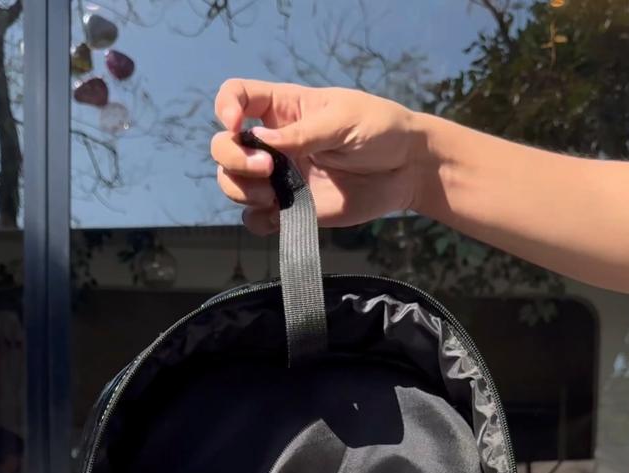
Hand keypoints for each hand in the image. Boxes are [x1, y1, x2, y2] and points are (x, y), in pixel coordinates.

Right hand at [212, 79, 419, 233]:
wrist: (405, 171)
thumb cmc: (379, 130)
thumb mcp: (344, 120)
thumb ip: (304, 133)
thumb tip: (262, 140)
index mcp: (283, 109)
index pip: (236, 96)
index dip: (225, 108)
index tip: (237, 126)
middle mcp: (273, 143)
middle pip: (223, 147)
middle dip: (234, 159)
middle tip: (268, 170)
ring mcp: (279, 178)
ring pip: (232, 184)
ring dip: (242, 191)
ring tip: (275, 195)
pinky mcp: (290, 209)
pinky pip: (256, 220)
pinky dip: (258, 221)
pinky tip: (280, 216)